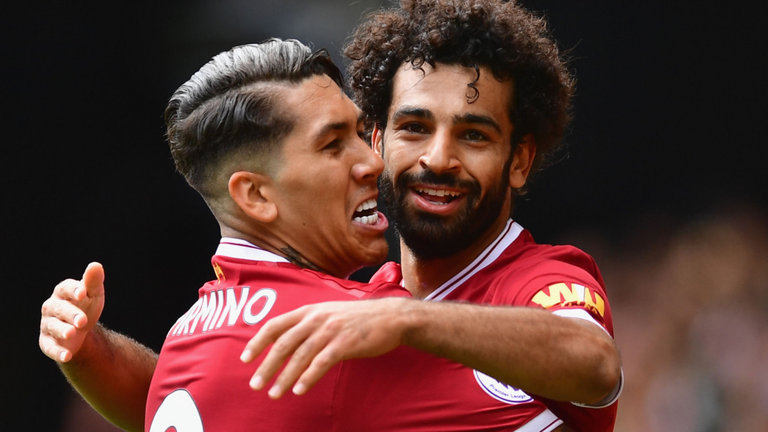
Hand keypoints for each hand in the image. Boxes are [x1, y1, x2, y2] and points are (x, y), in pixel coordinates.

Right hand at [39, 262, 105, 362]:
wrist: (82, 330)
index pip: (64, 288)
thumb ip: (93, 281)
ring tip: (72, 333)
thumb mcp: (93, 294)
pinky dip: (57, 351)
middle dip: (70, 314)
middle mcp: (52, 308)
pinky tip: (67, 355)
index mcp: (62, 293)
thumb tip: (96, 265)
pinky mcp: (47, 342)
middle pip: (58, 309)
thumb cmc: (86, 305)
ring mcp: (48, 325)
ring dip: (61, 330)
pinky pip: (50, 347)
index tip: (82, 293)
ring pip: (52, 327)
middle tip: (83, 321)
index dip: (72, 290)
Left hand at [240, 297, 410, 398]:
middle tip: (254, 385)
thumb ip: (308, 325)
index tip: (245, 359)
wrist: (391, 317)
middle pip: (284, 344)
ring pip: (300, 356)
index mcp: (309, 310)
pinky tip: (299, 390)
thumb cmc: (358, 319)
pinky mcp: (345, 343)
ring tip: (274, 394)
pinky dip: (309, 377)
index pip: (275, 325)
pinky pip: (322, 362)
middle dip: (266, 366)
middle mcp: (316, 318)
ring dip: (285, 377)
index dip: (258, 342)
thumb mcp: (328, 314)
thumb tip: (286, 341)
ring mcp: (331, 330)